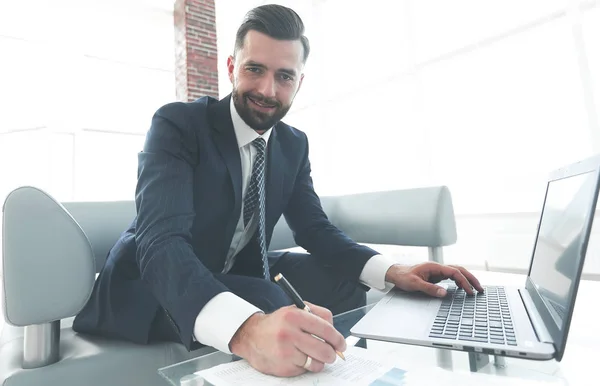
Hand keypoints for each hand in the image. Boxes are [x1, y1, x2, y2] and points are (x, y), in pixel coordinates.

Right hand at [229, 302, 345, 376]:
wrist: (251, 336)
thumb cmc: (277, 324)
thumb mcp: (296, 310)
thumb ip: (318, 315)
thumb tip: (335, 334)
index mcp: (294, 315)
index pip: (326, 329)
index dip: (338, 339)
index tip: (341, 344)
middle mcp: (289, 333)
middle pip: (324, 350)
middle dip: (331, 353)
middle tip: (331, 353)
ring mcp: (285, 352)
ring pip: (316, 363)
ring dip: (318, 361)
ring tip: (311, 355)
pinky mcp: (283, 367)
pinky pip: (304, 370)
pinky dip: (304, 366)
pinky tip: (297, 358)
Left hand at [385, 262, 483, 296]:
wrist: (396, 273)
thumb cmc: (404, 277)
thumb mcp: (415, 284)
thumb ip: (429, 289)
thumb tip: (444, 293)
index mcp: (434, 267)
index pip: (454, 272)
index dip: (464, 282)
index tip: (470, 292)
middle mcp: (438, 267)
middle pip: (459, 269)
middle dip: (471, 278)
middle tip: (480, 289)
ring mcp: (437, 271)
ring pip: (456, 272)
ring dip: (466, 279)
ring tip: (475, 289)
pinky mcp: (436, 275)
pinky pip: (451, 276)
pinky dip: (459, 281)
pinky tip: (462, 288)